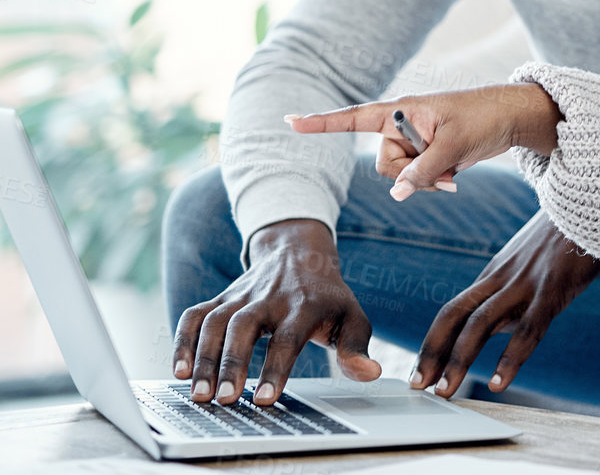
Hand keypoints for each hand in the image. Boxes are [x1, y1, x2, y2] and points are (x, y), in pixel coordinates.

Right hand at [172, 219, 379, 405]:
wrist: (300, 252)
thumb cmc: (327, 296)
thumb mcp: (352, 316)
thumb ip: (357, 347)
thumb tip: (369, 374)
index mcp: (303, 304)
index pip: (288, 338)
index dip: (276, 368)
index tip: (265, 398)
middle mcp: (269, 298)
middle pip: (243, 326)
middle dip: (231, 363)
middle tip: (223, 399)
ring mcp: (241, 295)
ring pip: (215, 321)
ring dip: (204, 358)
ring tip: (199, 394)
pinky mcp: (221, 297)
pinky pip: (195, 315)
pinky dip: (182, 340)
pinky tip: (179, 371)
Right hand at [285, 83, 561, 199]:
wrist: (511, 119)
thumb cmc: (483, 118)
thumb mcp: (454, 145)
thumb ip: (422, 170)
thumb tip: (397, 194)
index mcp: (401, 110)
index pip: (354, 118)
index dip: (321, 122)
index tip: (289, 121)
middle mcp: (401, 125)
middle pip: (383, 163)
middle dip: (409, 174)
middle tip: (443, 166)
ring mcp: (414, 142)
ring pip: (399, 177)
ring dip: (425, 181)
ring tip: (453, 172)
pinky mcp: (426, 155)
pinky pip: (415, 180)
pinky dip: (432, 183)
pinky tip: (454, 179)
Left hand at [412, 210, 599, 398]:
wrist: (591, 203)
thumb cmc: (564, 236)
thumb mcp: (529, 263)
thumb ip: (511, 293)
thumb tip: (497, 327)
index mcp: (495, 274)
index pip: (453, 311)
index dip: (433, 343)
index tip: (421, 373)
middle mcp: (502, 278)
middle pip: (455, 315)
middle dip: (433, 353)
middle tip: (418, 387)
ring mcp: (525, 282)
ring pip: (481, 323)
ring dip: (459, 359)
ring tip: (445, 391)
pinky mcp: (553, 288)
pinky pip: (528, 328)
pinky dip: (510, 358)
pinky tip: (497, 382)